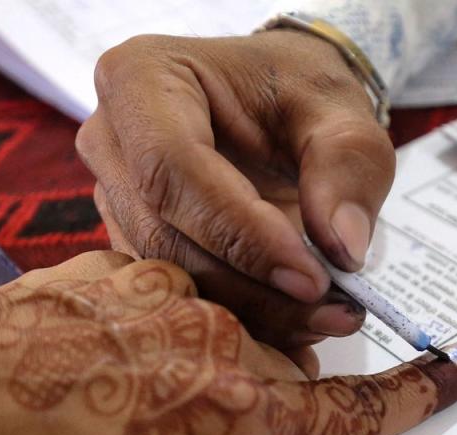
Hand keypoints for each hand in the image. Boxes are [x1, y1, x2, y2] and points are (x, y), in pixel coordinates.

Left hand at [0, 251, 456, 434]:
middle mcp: (223, 340)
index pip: (353, 408)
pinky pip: (181, 313)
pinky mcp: (129, 269)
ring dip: (204, 383)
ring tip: (121, 420)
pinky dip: (164, 348)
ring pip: (234, 341)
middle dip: (260, 421)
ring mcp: (174, 294)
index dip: (414, 395)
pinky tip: (101, 378)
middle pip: (287, 379)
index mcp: (238, 416)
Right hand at [75, 30, 395, 348]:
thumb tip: (343, 250)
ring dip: (251, 315)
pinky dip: (240, 322)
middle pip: (164, 236)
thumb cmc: (296, 91)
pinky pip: (177, 296)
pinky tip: (295, 332)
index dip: (239, 231)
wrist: (272, 104)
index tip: (312, 277)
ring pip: (169, 279)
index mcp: (140, 79)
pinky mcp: (132, 245)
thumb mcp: (340, 109)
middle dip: (252, 289)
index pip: (173, 167)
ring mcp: (113, 199)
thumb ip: (348, 167)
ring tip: (327, 320)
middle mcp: (109, 141)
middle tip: (336, 313)